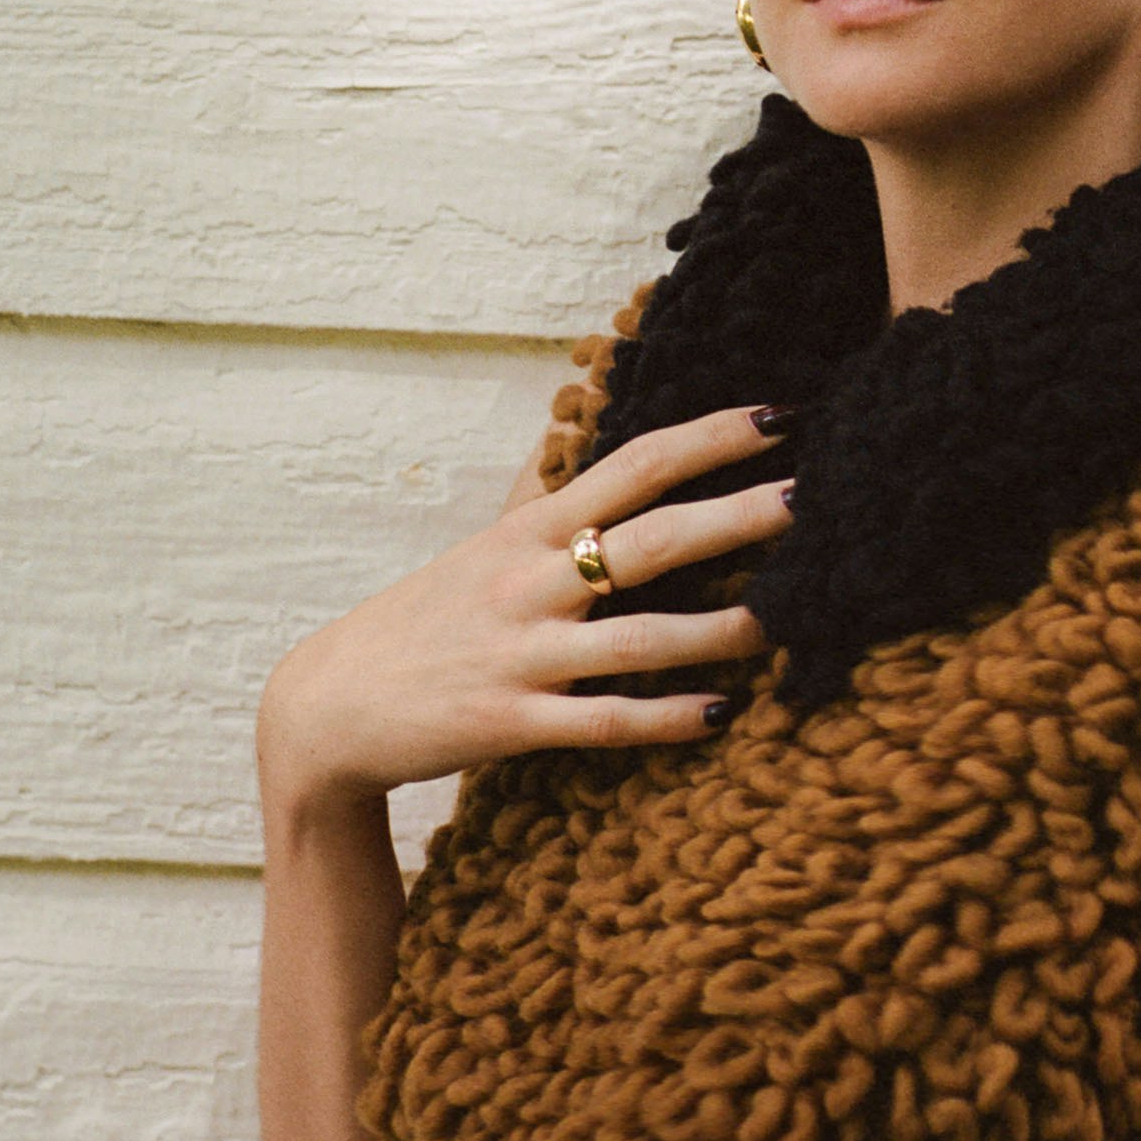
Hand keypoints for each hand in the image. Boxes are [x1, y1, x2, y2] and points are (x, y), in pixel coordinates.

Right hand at [257, 403, 792, 803]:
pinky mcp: (510, 724)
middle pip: (649, 541)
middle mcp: (529, 584)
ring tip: (788, 619)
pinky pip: (602, 721)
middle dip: (735, 517)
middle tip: (813, 499)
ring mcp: (521, 655)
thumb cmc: (424, 621)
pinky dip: (664, 717)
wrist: (327, 708)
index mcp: (529, 532)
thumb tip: (594, 438)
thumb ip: (545, 502)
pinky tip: (722, 713)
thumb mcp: (483, 550)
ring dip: (719, 630)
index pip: (633, 467)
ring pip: (637, 638)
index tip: (780, 416)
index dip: (708, 439)